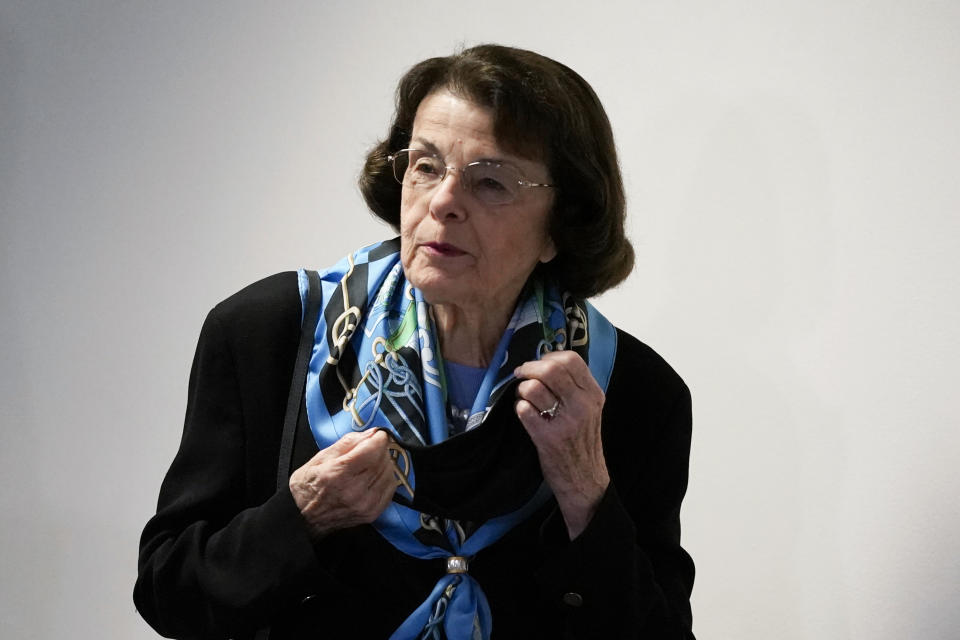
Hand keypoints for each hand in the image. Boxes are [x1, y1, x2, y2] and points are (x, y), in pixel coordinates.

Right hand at [289, 429, 398, 538]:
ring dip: (384, 463)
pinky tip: (375, 476)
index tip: (377, 435)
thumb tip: (371, 433)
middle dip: (380, 449)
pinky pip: (391, 488)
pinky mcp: (372, 513)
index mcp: (338, 474)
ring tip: (371, 462)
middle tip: (371, 447)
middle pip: (383, 460)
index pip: (372, 450)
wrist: (304, 518)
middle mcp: (354, 491)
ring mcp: (365, 504)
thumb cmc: (308, 486)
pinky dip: (386, 478)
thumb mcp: (320, 457)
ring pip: (390, 473)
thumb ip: (348, 443)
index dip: (379, 438)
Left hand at [514, 350, 609, 539]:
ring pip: (534, 388)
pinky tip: (524, 414)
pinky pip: (524, 410)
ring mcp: (565, 422)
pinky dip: (519, 408)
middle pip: (550, 369)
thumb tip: (547, 362)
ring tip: (524, 398)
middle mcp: (582, 405)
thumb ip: (575, 387)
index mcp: (593, 395)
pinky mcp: (548, 438)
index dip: (549, 356)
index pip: (571, 359)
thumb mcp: (589, 410)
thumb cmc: (582, 442)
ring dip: (522, 390)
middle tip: (521, 374)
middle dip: (529, 368)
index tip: (539, 363)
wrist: (585, 481)